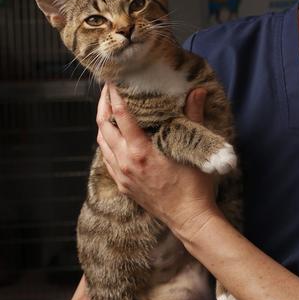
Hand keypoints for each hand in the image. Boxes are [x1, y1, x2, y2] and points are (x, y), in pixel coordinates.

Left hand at [96, 85, 218, 232]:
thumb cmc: (196, 186)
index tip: (113, 81)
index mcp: (141, 151)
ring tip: (108, 110)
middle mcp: (126, 162)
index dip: (115, 96)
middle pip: (103, 127)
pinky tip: (113, 138)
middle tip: (107, 89)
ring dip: (102, 125)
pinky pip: (107, 160)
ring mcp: (122, 176)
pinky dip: (106, 144)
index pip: (121, 116)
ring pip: (101, 144)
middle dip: (103, 106)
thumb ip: (193, 117)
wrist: (189, 218)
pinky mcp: (124, 186)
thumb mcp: (195, 148)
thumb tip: (197, 91)